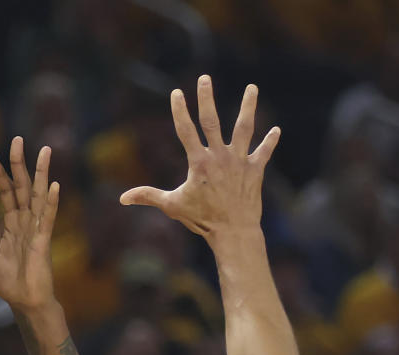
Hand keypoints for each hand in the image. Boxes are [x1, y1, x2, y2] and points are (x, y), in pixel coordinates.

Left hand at [0, 138, 59, 312]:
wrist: (24, 303)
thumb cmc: (9, 282)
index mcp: (10, 225)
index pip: (5, 193)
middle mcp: (25, 222)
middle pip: (23, 187)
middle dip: (20, 164)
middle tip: (18, 139)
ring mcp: (36, 230)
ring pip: (39, 196)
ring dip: (42, 174)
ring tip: (45, 150)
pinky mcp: (44, 241)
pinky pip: (48, 218)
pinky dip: (52, 202)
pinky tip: (55, 186)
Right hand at [120, 77, 278, 239]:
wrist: (233, 232)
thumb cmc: (202, 220)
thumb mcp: (173, 206)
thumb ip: (149, 196)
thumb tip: (122, 198)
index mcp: (199, 162)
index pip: (186, 131)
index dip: (180, 111)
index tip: (177, 93)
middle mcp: (219, 156)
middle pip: (212, 121)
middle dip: (207, 99)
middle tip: (204, 78)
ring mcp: (239, 161)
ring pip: (244, 128)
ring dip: (248, 107)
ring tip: (252, 87)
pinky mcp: (255, 170)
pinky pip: (263, 152)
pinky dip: (270, 142)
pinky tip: (276, 130)